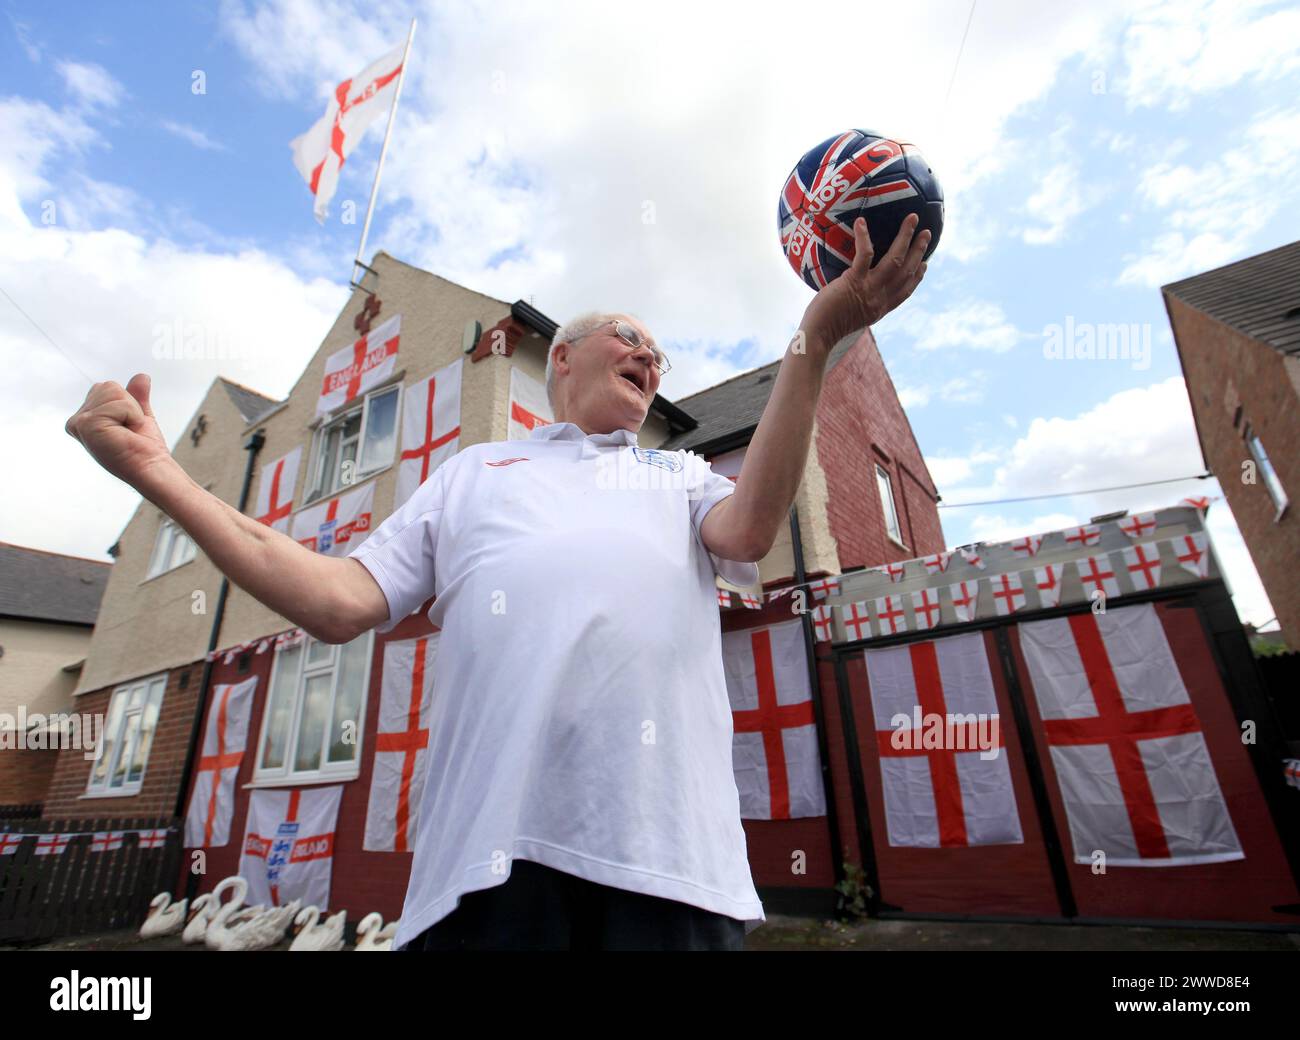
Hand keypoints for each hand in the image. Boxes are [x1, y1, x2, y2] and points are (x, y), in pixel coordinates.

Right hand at [65, 374, 175, 491]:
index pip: (106, 387)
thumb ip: (135, 395)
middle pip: (108, 386)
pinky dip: (130, 414)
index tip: (127, 427)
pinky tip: (125, 433)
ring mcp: (80, 423)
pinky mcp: (87, 425)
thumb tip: (141, 376)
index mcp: (85, 417)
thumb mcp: (138, 415)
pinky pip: (118, 402)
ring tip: (127, 431)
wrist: (150, 467)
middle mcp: (77, 420)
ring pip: (113, 390)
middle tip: (129, 430)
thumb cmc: (144, 448)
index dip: (126, 404)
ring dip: (130, 410)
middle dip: (128, 405)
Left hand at [799, 213, 928, 350]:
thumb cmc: (828, 326)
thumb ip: (861, 304)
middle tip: (926, 233)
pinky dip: (864, 237)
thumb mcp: (853, 316)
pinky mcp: (853, 281)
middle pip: (907, 271)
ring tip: (912, 219)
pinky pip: (864, 254)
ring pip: (895, 259)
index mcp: (881, 307)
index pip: (906, 290)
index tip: (925, 264)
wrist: (819, 336)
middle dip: (919, 250)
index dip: (918, 276)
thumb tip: (856, 292)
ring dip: (905, 237)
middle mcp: (880, 298)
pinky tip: (861, 222)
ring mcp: (869, 289)